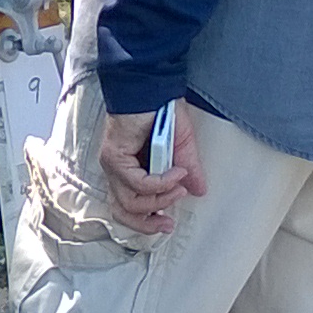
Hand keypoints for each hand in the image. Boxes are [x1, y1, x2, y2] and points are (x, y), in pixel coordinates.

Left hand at [96, 105, 206, 236]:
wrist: (153, 88)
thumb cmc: (163, 111)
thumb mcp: (182, 146)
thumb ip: (188, 170)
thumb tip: (198, 191)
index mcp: (130, 171)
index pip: (129, 207)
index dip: (146, 222)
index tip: (167, 224)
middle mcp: (117, 171)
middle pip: (122, 211)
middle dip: (146, 223)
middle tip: (167, 224)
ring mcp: (113, 164)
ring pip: (129, 201)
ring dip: (158, 201)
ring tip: (178, 188)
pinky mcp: (114, 156)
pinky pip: (138, 183)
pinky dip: (160, 182)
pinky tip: (176, 173)